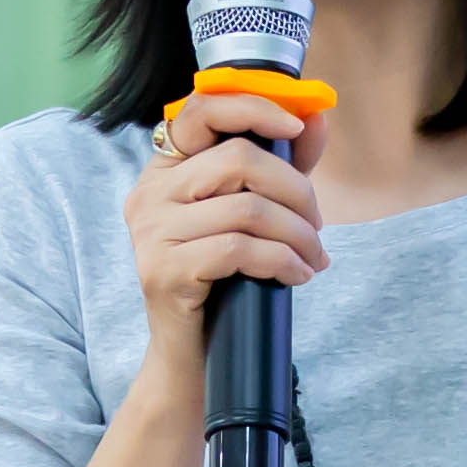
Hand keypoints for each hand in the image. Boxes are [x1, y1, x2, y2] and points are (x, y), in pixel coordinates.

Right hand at [124, 89, 329, 401]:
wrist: (192, 359)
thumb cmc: (226, 282)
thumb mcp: (255, 214)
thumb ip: (282, 164)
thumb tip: (317, 116)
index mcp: (165, 170)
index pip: (201, 110)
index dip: (253, 107)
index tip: (297, 125)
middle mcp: (149, 194)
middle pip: (239, 159)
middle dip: (296, 190)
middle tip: (316, 226)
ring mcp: (152, 234)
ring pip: (246, 208)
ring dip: (297, 234)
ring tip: (314, 258)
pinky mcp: (164, 272)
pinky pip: (239, 249)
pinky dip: (282, 261)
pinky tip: (297, 275)